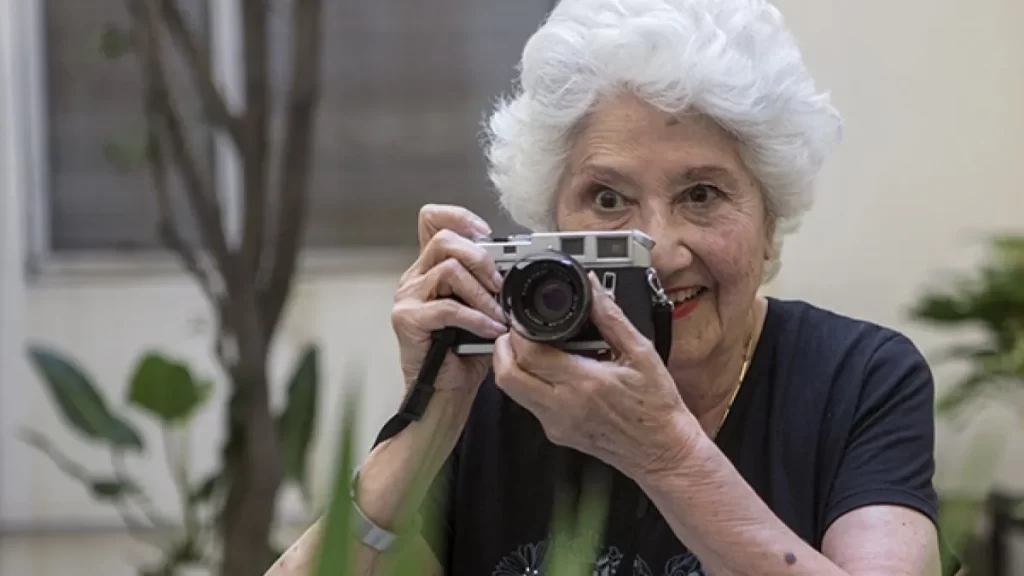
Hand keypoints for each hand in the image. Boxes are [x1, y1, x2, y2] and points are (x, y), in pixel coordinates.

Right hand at [391, 204, 507, 397]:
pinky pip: (447, 308)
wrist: (447, 391)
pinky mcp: (407, 320)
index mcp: (430, 267)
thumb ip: (489, 281)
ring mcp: (407, 297)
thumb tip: (518, 262)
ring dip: (482, 293)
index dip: (461, 218)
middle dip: (482, 259)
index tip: (487, 236)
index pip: (433, 218)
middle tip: (501, 286)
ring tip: (498, 314)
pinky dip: (476, 319)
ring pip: (449, 269)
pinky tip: (489, 330)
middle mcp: (415, 277)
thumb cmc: (465, 351)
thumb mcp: (483, 307)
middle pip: (445, 239)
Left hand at [493, 272, 699, 479]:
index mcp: (584, 384)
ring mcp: (556, 424)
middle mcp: (562, 407)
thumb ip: (611, 318)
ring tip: (531, 346)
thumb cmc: (656, 406)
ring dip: (512, 365)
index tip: (525, 318)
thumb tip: (592, 288)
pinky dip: (528, 382)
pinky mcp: (556, 433)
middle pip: (506, 376)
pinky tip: (549, 369)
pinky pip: (528, 403)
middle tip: (516, 331)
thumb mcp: (641, 353)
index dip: (518, 332)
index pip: (529, 355)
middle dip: (502, 348)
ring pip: (512, 392)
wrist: (662, 452)